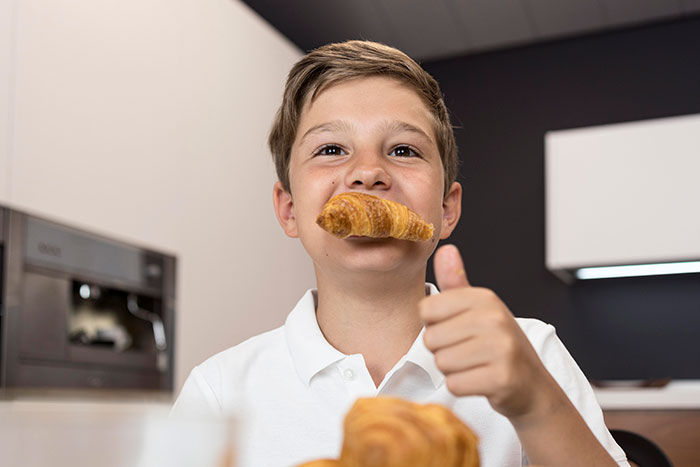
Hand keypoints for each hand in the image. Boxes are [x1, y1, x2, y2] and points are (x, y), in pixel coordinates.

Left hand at [419, 244, 556, 420]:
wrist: (532, 384)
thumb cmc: (498, 344)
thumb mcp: (479, 309)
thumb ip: (456, 282)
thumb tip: (445, 249)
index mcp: (484, 298)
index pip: (426, 309)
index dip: (434, 324)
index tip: (457, 329)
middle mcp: (495, 318)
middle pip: (431, 338)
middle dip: (443, 351)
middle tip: (468, 352)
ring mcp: (501, 348)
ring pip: (441, 362)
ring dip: (453, 370)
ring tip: (475, 365)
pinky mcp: (502, 378)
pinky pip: (455, 384)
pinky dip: (463, 387)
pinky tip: (481, 380)